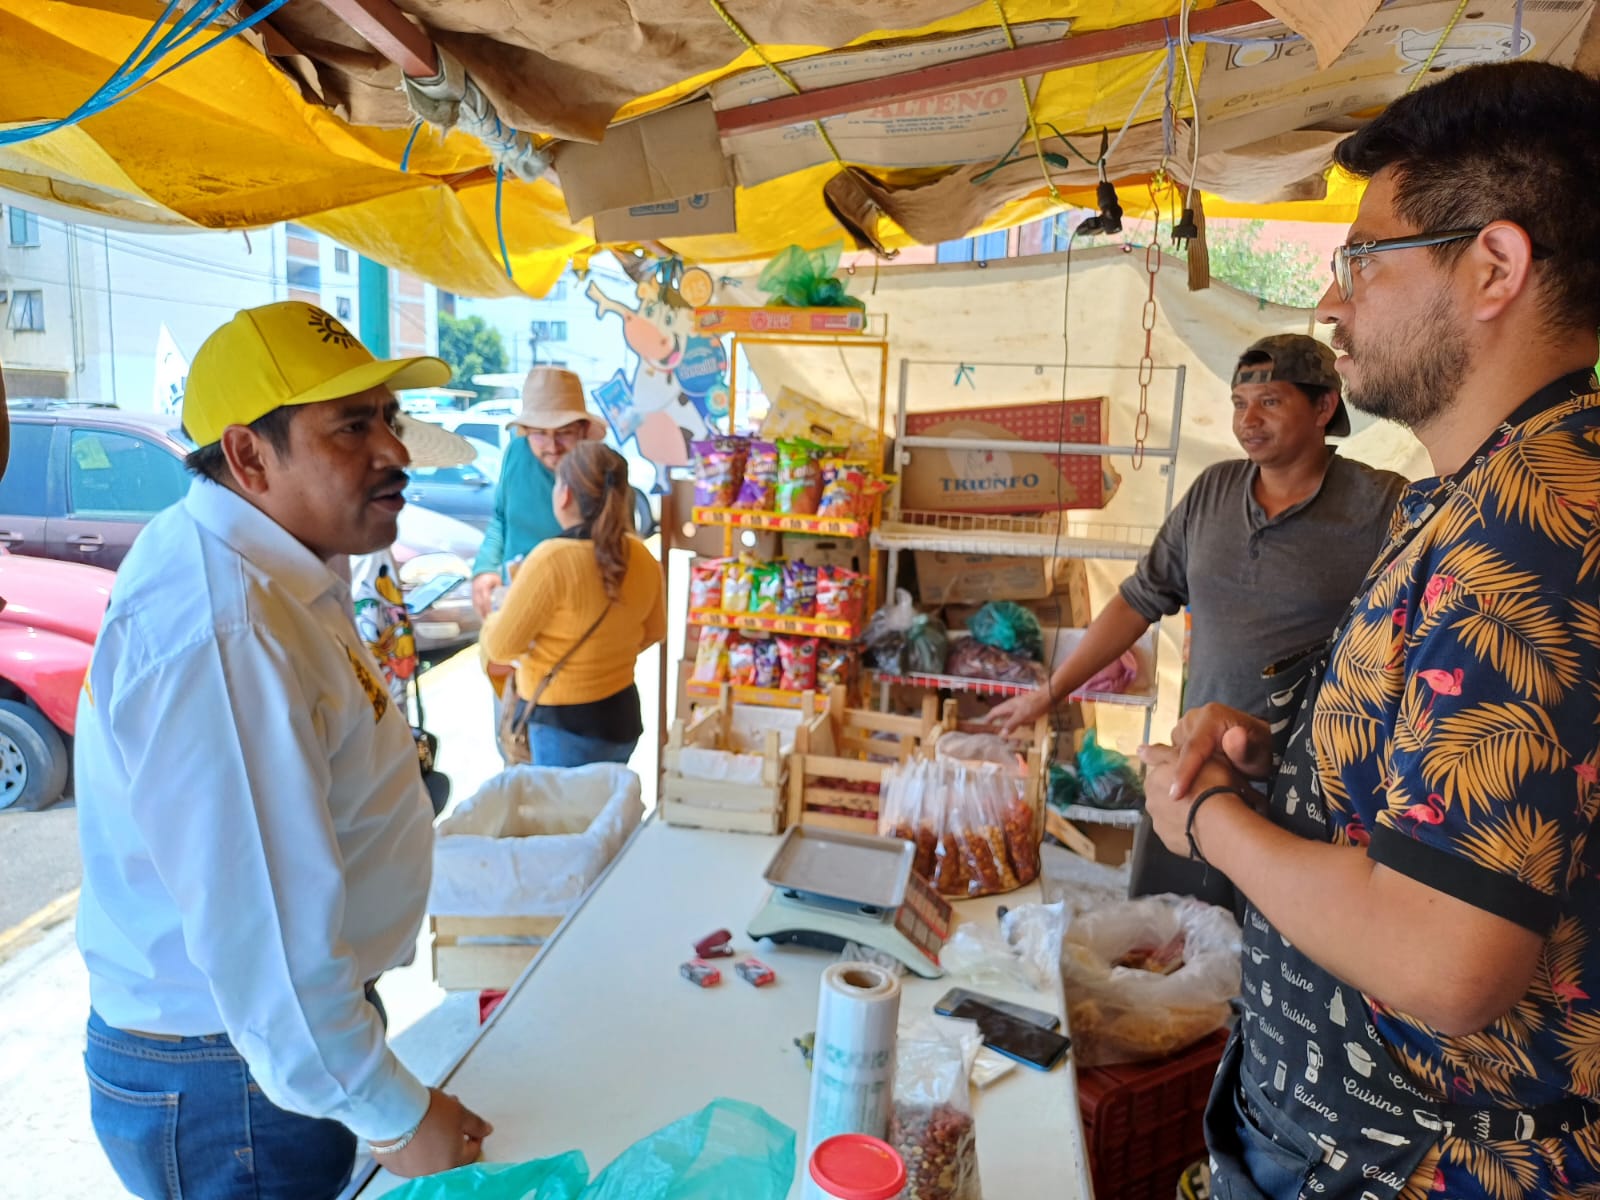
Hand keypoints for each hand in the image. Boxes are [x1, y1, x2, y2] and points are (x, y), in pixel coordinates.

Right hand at [380, 1088, 492, 1177]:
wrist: (393, 1113)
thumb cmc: (427, 1113)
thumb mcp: (460, 1113)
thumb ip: (476, 1124)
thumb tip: (486, 1130)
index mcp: (452, 1162)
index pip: (471, 1152)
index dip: (475, 1135)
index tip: (473, 1127)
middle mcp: (432, 1171)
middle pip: (449, 1153)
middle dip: (453, 1134)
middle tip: (450, 1116)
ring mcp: (411, 1170)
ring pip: (428, 1155)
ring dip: (434, 1139)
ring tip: (429, 1118)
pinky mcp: (393, 1164)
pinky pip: (408, 1156)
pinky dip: (414, 1144)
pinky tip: (412, 1129)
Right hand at [470, 573, 498, 618]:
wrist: (481, 572)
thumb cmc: (491, 576)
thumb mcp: (497, 580)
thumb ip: (499, 588)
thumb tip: (505, 597)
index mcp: (483, 587)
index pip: (485, 599)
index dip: (488, 607)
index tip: (491, 614)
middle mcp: (477, 591)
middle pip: (479, 605)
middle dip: (484, 613)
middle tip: (489, 622)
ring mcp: (474, 594)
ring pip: (476, 606)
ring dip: (480, 614)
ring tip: (486, 622)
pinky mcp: (473, 597)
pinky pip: (475, 606)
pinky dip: (478, 612)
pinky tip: (482, 618)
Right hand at [986, 687, 1049, 734]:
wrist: (1048, 697)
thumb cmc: (1034, 704)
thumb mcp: (1021, 716)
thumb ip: (1011, 724)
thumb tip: (1002, 734)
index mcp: (1008, 707)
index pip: (994, 712)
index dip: (988, 718)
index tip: (984, 725)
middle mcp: (1012, 707)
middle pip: (1001, 716)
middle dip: (997, 724)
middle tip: (995, 734)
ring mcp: (1019, 709)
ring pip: (1010, 719)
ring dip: (1008, 726)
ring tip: (1007, 736)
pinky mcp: (1026, 711)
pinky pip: (1018, 719)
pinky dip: (1017, 725)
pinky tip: (1020, 730)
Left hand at [1138, 743, 1252, 858]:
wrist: (1220, 823)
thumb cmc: (1209, 784)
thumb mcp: (1186, 755)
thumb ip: (1160, 753)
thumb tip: (1140, 749)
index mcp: (1153, 780)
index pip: (1162, 774)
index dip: (1180, 774)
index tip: (1196, 776)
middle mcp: (1151, 803)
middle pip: (1165, 796)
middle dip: (1180, 795)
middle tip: (1204, 793)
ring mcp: (1160, 826)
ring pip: (1172, 816)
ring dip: (1184, 814)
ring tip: (1208, 812)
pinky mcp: (1171, 844)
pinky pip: (1180, 834)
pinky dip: (1189, 830)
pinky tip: (1205, 827)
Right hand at [1165, 703, 1273, 800]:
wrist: (1257, 745)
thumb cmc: (1259, 750)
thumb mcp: (1257, 753)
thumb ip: (1244, 749)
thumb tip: (1234, 737)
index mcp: (1212, 716)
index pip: (1192, 748)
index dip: (1183, 772)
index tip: (1176, 794)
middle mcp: (1195, 717)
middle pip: (1178, 752)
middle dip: (1178, 776)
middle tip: (1185, 801)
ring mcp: (1186, 726)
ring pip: (1172, 755)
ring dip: (1179, 773)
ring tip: (1192, 791)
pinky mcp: (1182, 735)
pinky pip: (1174, 755)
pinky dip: (1180, 769)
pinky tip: (1190, 782)